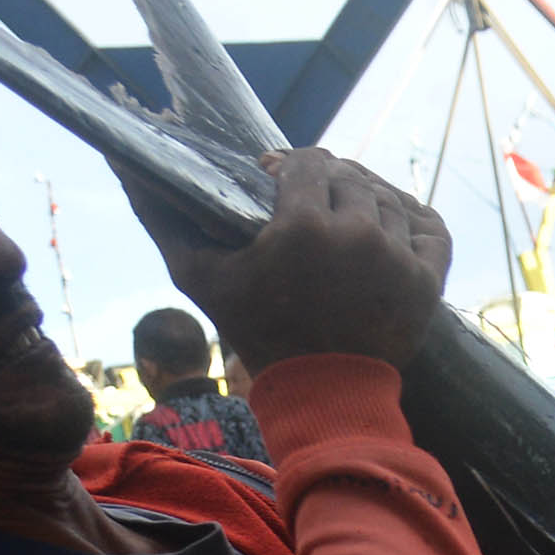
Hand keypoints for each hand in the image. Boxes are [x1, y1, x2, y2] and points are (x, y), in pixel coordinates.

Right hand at [126, 145, 450, 374]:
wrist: (324, 393)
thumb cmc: (257, 333)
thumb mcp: (201, 278)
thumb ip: (163, 218)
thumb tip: (124, 163)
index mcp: (304, 227)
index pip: (308, 162)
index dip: (291, 167)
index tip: (279, 183)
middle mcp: (357, 235)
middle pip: (349, 176)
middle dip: (327, 183)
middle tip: (311, 202)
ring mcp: (399, 258)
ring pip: (389, 198)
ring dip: (367, 200)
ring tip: (345, 218)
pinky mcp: (429, 281)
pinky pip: (430, 226)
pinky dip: (412, 220)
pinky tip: (387, 226)